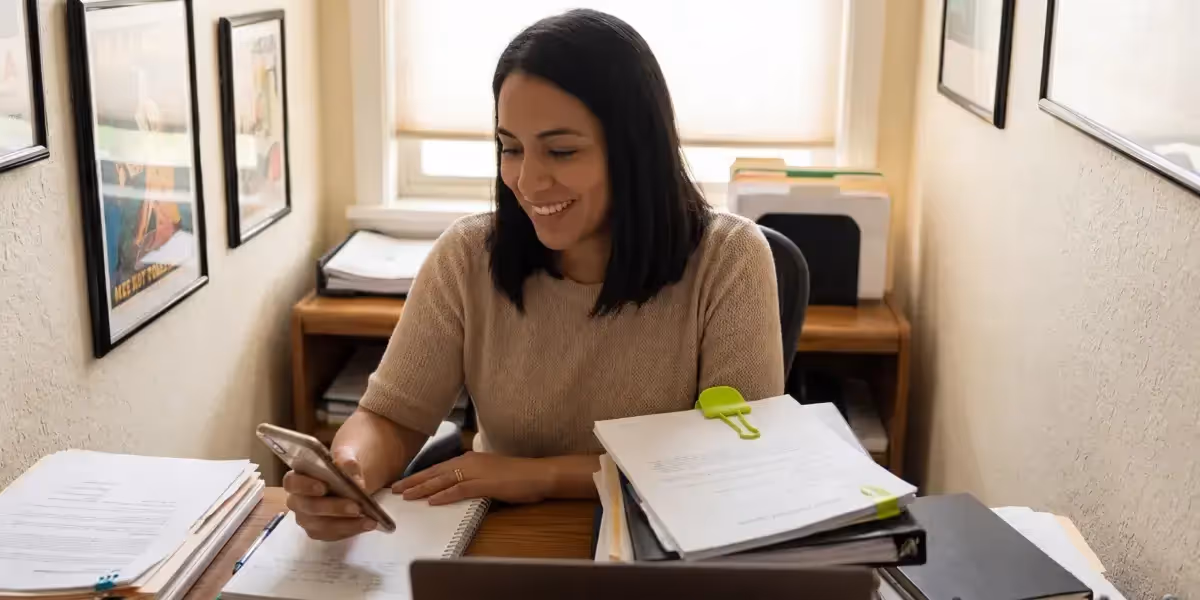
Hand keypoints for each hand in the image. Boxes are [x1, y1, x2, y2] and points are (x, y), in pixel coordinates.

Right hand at [283, 446, 378, 540]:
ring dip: (346, 524)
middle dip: (333, 508)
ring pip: (321, 526)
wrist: (349, 481)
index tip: (323, 487)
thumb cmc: (340, 466)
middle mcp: (297, 500)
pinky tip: (367, 524)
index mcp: (297, 478)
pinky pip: (332, 535)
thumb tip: (355, 480)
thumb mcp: (345, 455)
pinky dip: (351, 530)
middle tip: (357, 507)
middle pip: (309, 507)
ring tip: (369, 520)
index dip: (305, 486)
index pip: (292, 482)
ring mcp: (307, 518)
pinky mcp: (319, 531)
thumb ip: (346, 460)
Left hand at [392, 452, 552, 505]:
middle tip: (395, 489)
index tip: (404, 482)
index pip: (438, 468)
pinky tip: (432, 500)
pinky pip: (459, 489)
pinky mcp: (484, 483)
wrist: (537, 474)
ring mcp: (476, 472)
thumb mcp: (489, 474)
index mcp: (469, 459)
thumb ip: (472, 478)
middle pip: (435, 472)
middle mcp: (469, 462)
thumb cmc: (517, 476)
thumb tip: (456, 487)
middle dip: (414, 481)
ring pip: (443, 480)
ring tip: (406, 496)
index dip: (420, 476)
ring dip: (423, 488)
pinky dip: (444, 495)